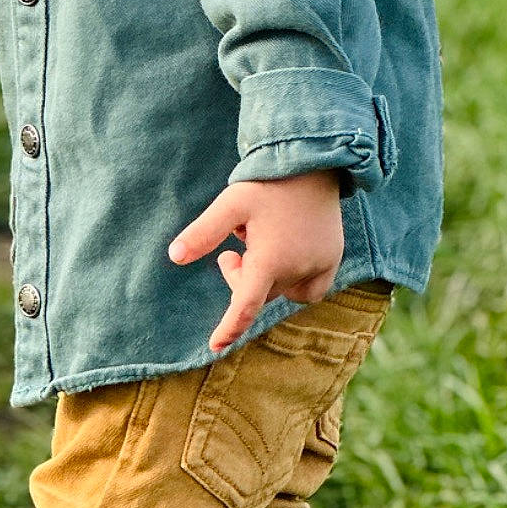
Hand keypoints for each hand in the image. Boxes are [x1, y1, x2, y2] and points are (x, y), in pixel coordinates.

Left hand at [167, 171, 344, 352]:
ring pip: (282, 290)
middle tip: (234, 247)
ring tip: (263, 239)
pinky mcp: (333, 259)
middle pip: (261, 292)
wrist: (313, 161)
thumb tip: (173, 256)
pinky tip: (286, 255)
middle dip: (242, 276)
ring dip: (268, 275)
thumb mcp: (230, 204)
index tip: (214, 346)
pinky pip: (309, 289)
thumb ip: (204, 232)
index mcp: (270, 260)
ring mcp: (319, 266)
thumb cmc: (267, 183)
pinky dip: (293, 281)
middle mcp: (298, 269)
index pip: (245, 306)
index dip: (229, 328)